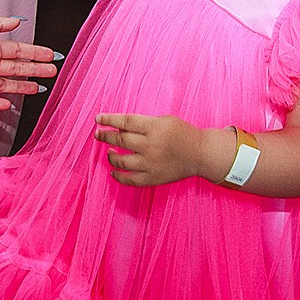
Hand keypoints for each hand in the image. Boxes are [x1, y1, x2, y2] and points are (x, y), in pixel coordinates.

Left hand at [0, 19, 59, 112]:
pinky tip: (11, 104)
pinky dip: (1, 104)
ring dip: (25, 86)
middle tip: (52, 71)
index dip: (36, 52)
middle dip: (36, 69)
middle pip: (19, 67)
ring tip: (40, 88)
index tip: (50, 54)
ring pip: (9, 85)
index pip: (19, 50)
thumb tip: (17, 20)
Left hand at [95, 113, 216, 185]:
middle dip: (105, 136)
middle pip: (120, 140)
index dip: (108, 120)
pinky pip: (130, 179)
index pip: (124, 122)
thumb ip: (142, 123)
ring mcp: (151, 164)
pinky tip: (113, 171)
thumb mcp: (163, 120)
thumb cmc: (182, 133)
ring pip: (121, 161)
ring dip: (111, 156)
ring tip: (109, 152)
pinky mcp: (153, 178)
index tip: (98, 119)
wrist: (201, 153)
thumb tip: (117, 127)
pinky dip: (118, 176)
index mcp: (154, 127)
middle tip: (99, 134)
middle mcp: (150, 145)